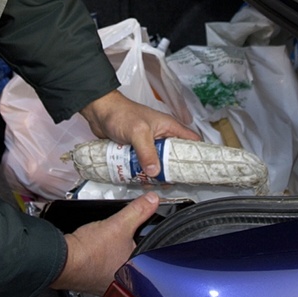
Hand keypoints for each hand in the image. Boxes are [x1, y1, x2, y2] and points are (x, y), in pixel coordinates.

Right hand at [50, 192, 159, 294]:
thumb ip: (138, 211)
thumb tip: (151, 201)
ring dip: (110, 254)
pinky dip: (97, 259)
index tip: (133, 235)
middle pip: (129, 260)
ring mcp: (105, 284)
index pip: (146, 255)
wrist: (64, 259)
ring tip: (104, 244)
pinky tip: (93, 251)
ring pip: (113, 265)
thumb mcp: (119, 224)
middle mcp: (121, 283)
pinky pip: (99, 268)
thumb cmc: (90, 250)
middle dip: (125, 248)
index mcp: (135, 273)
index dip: (140, 242)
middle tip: (116, 239)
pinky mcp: (90, 281)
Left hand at [79, 90, 199, 177]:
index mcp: (168, 127)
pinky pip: (144, 165)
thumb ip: (147, 151)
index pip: (191, 141)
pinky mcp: (137, 150)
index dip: (197, 155)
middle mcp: (161, 136)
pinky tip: (140, 179)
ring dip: (156, 174)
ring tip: (154, 183)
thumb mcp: (138, 132)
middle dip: (173, 171)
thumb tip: (155, 171)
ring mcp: (149, 144)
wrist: (99, 112)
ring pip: (159, 163)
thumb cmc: (120, 113)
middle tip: (171, 182)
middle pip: (174, 157)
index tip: (198, 170)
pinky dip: (143, 172)